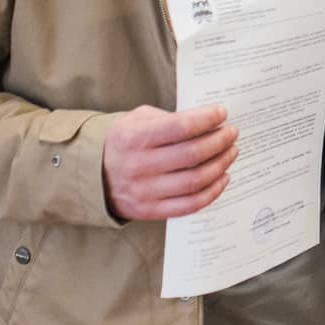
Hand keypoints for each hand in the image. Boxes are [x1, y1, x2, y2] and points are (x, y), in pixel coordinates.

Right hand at [100, 104, 235, 220]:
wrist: (93, 174)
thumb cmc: (124, 141)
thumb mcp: (138, 120)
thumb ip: (169, 119)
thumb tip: (208, 121)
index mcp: (135, 138)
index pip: (180, 127)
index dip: (207, 119)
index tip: (222, 114)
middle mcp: (140, 166)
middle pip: (193, 154)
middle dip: (220, 141)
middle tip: (232, 133)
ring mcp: (145, 191)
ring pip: (195, 180)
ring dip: (221, 164)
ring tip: (231, 152)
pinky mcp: (151, 210)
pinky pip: (190, 205)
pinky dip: (212, 191)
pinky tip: (223, 177)